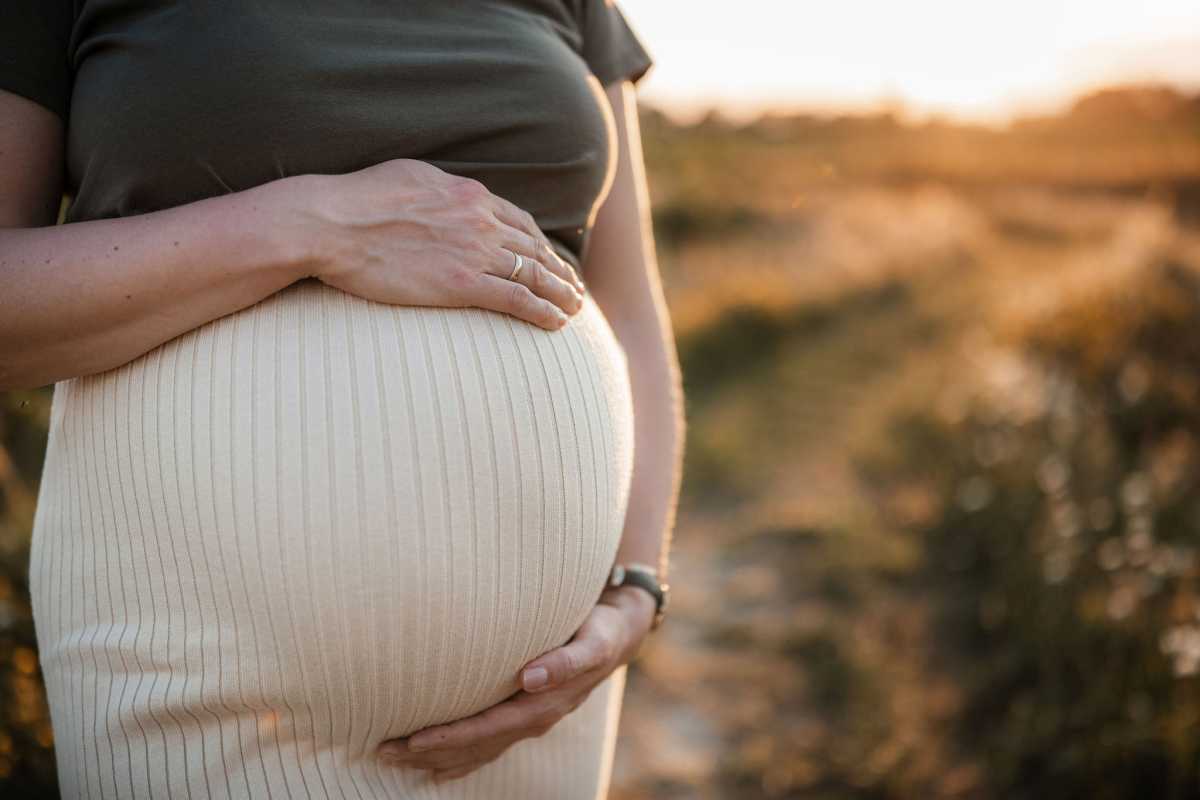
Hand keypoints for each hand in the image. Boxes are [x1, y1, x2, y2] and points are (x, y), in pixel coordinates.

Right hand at [286, 158, 585, 330]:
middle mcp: (480, 220)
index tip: (552, 259)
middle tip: (575, 289)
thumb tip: (443, 195)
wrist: (331, 223)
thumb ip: (438, 189)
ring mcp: (474, 252)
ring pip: (534, 274)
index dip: (541, 244)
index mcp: (468, 194)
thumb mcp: (407, 176)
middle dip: (560, 271)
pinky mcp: (461, 284)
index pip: (520, 222)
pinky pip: (516, 299)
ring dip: (561, 293)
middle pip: (534, 249)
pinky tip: (557, 323)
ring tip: (575, 309)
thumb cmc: (355, 200)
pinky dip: (543, 311)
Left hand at [376, 585, 656, 782]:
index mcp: (545, 704)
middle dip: (429, 751)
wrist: (621, 632)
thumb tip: (530, 677)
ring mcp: (530, 719)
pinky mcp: (526, 711)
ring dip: (435, 755)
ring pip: (477, 748)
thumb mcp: (593, 640)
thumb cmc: (601, 628)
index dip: (451, 736)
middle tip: (383, 750)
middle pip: (475, 745)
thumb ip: (566, 660)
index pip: (489, 728)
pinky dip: (458, 755)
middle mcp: (534, 718)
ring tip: (392, 756)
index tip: (414, 738)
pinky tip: (432, 765)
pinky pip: (487, 742)